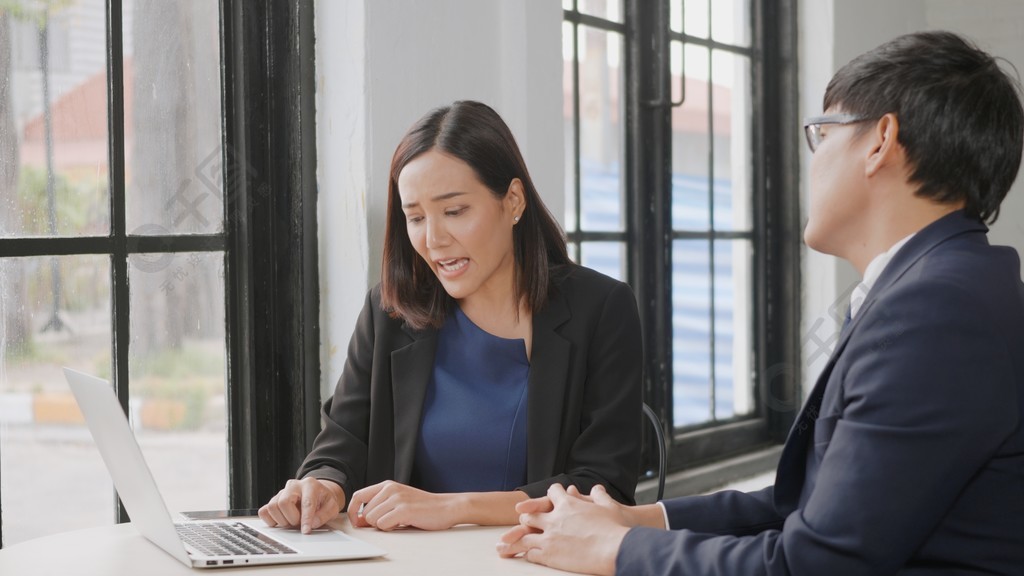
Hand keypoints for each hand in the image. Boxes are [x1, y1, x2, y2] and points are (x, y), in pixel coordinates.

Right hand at [258, 478, 343, 533]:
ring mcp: (281, 492)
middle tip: (299, 523)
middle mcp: (293, 486)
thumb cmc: (324, 501)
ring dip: (282, 520)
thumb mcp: (332, 507)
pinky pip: (264, 511)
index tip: (306, 531)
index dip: (306, 519)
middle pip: (284, 502)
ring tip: (292, 521)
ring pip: (272, 507)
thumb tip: (312, 523)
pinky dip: (271, 520)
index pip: (306, 503)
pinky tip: (282, 521)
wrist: (317, 494)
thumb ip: (325, 514)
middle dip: (292, 518)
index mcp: (310, 485)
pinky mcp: (273, 500)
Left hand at [348, 481, 456, 530]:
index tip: (357, 522)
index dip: (353, 511)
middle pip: (365, 512)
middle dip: (373, 522)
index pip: (358, 496)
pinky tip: (403, 523)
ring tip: (399, 521)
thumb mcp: (398, 500)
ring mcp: (397, 498)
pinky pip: (383, 525)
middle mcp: (390, 488)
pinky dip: (390, 528)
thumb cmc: (422, 506)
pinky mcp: (404, 510)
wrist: (446, 507)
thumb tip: (359, 520)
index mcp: (387, 485)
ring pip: (372, 519)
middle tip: (390, 521)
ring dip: (383, 525)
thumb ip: (379, 506)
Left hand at [496, 485, 630, 575]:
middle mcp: (554, 518)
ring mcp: (550, 536)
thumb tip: (597, 488)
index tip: (549, 493)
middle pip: (531, 514)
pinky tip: (524, 555)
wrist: (614, 548)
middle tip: (521, 518)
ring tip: (504, 544)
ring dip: (515, 538)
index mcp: (568, 504)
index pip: (552, 493)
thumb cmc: (614, 528)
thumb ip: (599, 496)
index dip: (550, 493)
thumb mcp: (609, 506)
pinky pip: (532, 553)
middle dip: (526, 515)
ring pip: (524, 535)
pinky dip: (527, 553)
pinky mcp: (549, 554)